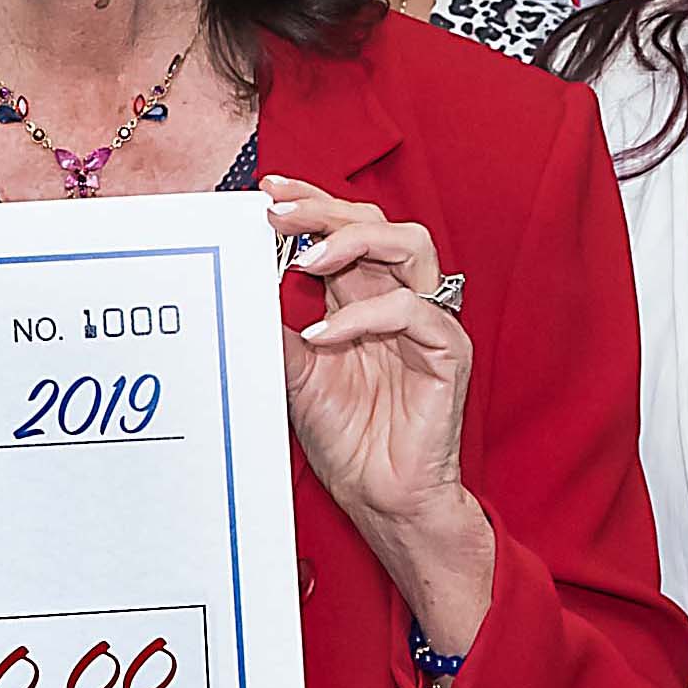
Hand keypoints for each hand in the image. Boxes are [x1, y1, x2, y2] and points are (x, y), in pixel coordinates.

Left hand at [264, 181, 491, 586]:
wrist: (380, 495)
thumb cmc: (348, 437)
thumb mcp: (293, 374)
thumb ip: (275, 328)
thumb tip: (238, 284)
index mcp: (363, 298)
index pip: (346, 228)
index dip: (312, 202)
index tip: (269, 191)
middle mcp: (397, 301)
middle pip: (377, 223)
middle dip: (326, 209)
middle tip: (278, 214)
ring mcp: (427, 323)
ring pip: (412, 246)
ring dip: (354, 242)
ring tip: (306, 259)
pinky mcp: (449, 352)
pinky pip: (415, 312)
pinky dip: (365, 316)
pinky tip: (324, 335)